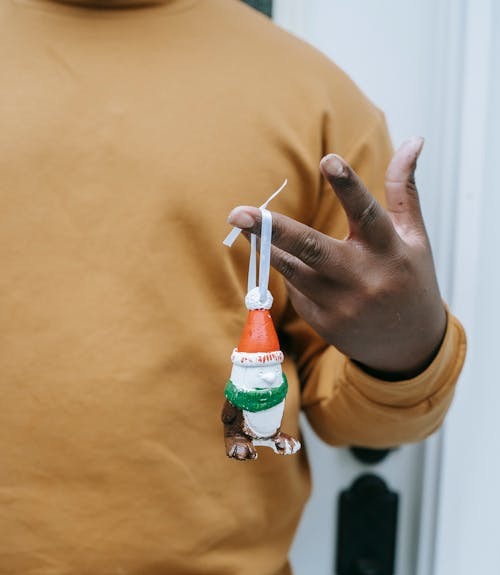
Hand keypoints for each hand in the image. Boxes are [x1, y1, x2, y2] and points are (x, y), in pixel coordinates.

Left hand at [227, 138, 446, 378]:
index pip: (368, 214)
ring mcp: (341, 305)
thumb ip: (404, 189)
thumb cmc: (409, 279)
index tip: (328, 159)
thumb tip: (414, 138)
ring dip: (266, 246)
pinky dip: (290, 273)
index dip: (348, 187)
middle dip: (273, 230)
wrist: (408, 345)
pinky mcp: (324, 323)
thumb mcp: (413, 236)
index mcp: (389, 251)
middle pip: (312, 250)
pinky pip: (295, 290)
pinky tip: (297, 267)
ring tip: (243, 224)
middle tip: (237, 212)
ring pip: (292, 271)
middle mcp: (363, 279)